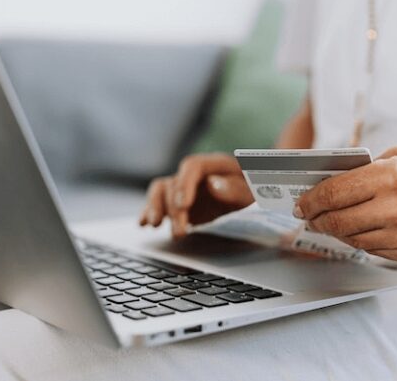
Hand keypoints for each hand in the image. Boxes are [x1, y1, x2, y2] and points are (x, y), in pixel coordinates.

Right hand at [139, 153, 253, 237]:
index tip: (184, 205)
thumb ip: (235, 188)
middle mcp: (194, 174)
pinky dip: (149, 212)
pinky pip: (158, 203)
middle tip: (181, 232)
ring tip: (155, 225)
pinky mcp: (178, 202)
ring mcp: (184, 187)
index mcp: (214, 164)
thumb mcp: (252, 190)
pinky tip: (143, 224)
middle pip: (174, 183)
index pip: (192, 166)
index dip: (185, 184)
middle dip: (174, 209)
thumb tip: (214, 185)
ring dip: (155, 208)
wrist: (253, 195)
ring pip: (160, 190)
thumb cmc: (254, 190)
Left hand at [295, 147, 396, 264]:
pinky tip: (360, 231)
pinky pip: (375, 251)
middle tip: (308, 216)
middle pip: (337, 221)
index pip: (334, 193)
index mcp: (393, 177)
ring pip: (353, 239)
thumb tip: (335, 181)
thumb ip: (370, 169)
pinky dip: (362, 241)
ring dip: (337, 231)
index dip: (310, 200)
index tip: (301, 203)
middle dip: (316, 219)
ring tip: (329, 222)